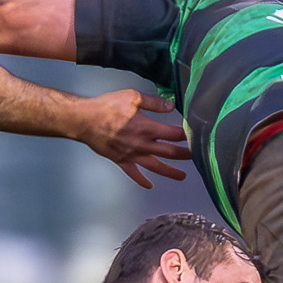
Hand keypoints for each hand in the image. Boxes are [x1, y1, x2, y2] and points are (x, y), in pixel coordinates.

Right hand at [74, 88, 191, 187]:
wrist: (84, 121)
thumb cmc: (107, 106)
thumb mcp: (132, 97)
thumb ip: (153, 102)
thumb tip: (171, 105)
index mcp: (147, 127)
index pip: (173, 134)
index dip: (186, 135)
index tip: (195, 136)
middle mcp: (143, 144)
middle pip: (169, 152)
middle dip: (184, 155)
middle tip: (197, 157)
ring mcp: (132, 155)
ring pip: (155, 166)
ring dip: (170, 172)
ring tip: (182, 176)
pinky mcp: (120, 161)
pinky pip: (133, 173)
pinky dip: (142, 180)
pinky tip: (149, 185)